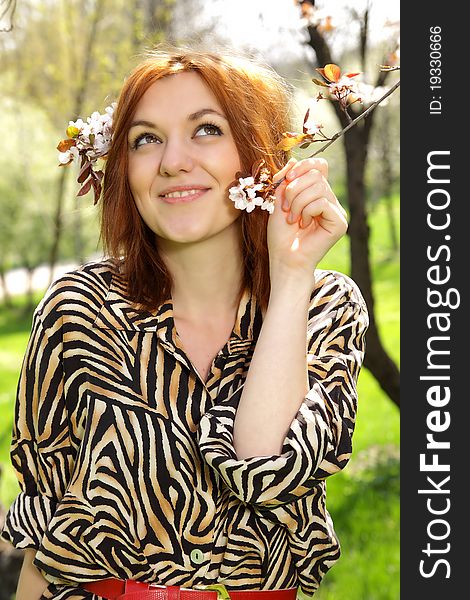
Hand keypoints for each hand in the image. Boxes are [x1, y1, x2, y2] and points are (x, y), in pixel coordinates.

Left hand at [267, 157, 347, 282]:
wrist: (284, 259)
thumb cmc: (280, 236)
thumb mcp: (277, 202)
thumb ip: (284, 181)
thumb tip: (293, 161)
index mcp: (316, 193)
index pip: (318, 165)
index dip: (302, 166)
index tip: (286, 180)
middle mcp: (329, 200)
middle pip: (317, 173)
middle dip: (295, 189)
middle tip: (287, 209)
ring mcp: (336, 211)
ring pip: (319, 186)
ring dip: (298, 202)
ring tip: (293, 219)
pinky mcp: (340, 222)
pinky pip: (323, 202)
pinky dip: (308, 211)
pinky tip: (304, 225)